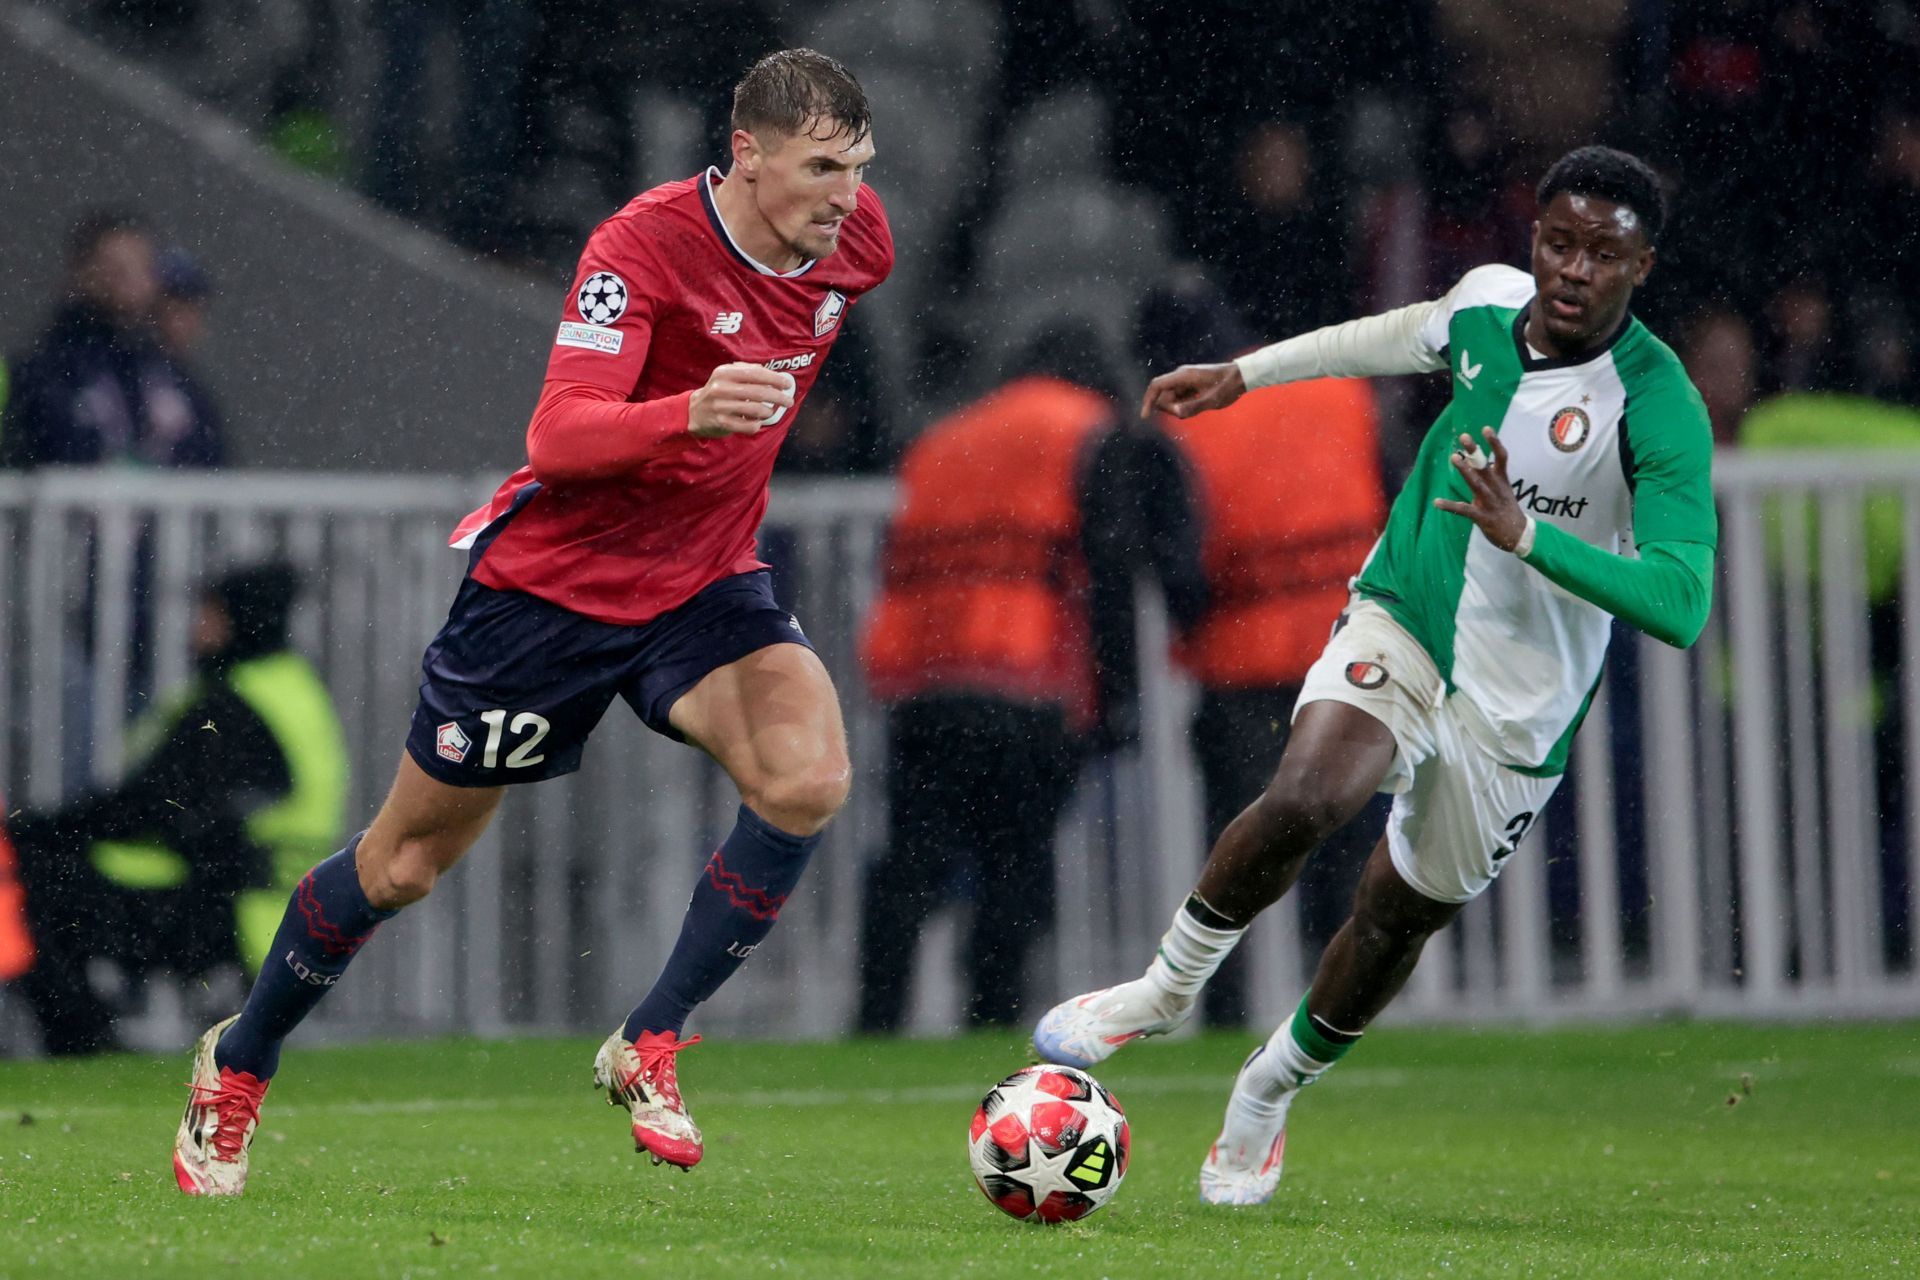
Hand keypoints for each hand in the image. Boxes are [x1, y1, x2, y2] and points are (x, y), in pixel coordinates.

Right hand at [688, 364, 794, 438]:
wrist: (694, 412)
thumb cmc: (717, 392)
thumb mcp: (726, 375)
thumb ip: (747, 370)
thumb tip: (770, 372)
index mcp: (724, 373)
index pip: (756, 374)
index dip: (774, 379)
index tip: (787, 384)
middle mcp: (721, 388)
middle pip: (759, 392)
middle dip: (778, 397)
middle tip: (788, 401)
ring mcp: (721, 407)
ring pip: (756, 410)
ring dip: (768, 412)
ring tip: (770, 411)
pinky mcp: (722, 423)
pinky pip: (749, 426)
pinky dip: (757, 424)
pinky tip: (756, 422)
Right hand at [1140, 362, 1245, 419]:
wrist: (1241, 376)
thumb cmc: (1228, 387)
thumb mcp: (1213, 400)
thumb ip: (1193, 407)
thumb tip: (1176, 412)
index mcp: (1183, 376)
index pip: (1156, 386)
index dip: (1148, 401)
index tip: (1145, 416)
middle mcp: (1180, 375)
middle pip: (1162, 395)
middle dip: (1170, 408)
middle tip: (1188, 413)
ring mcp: (1184, 380)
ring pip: (1170, 398)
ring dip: (1178, 408)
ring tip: (1199, 407)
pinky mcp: (1189, 384)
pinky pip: (1178, 398)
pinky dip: (1184, 405)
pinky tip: (1199, 405)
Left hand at [1432, 426, 1528, 551]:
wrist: (1519, 536)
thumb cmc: (1508, 510)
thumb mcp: (1504, 490)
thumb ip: (1491, 476)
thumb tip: (1480, 461)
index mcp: (1502, 481)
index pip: (1501, 457)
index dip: (1494, 442)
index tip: (1485, 428)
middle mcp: (1496, 488)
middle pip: (1485, 466)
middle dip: (1475, 451)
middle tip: (1464, 436)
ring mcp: (1489, 502)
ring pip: (1476, 483)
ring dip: (1465, 470)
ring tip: (1454, 457)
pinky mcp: (1482, 517)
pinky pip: (1464, 510)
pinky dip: (1450, 506)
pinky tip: (1437, 502)